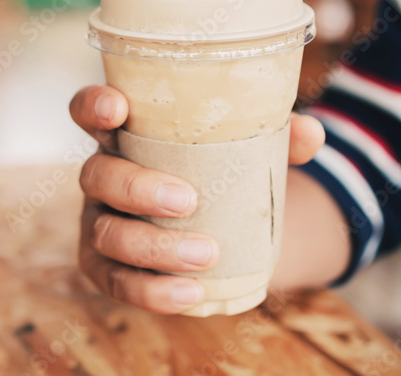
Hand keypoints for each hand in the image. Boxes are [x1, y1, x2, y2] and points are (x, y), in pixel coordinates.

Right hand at [70, 84, 325, 313]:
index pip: (89, 109)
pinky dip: (153, 291)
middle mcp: (104, 174)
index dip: (92, 106)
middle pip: (96, 175)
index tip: (118, 109)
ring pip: (106, 234)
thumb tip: (312, 133)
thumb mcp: (249, 147)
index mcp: (126, 133)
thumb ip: (278, 135)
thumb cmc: (222, 171)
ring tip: (206, 255)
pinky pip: (117, 283)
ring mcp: (100, 222)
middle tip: (188, 200)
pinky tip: (191, 295)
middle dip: (137, 188)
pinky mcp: (107, 267)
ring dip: (154, 247)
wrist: (222, 228)